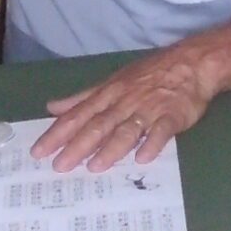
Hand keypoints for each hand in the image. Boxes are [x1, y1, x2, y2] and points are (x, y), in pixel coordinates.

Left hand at [38, 42, 217, 170]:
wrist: (191, 63)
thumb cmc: (148, 75)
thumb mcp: (111, 82)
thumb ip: (82, 98)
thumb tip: (52, 108)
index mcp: (108, 94)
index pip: (78, 115)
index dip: (58, 133)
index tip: (39, 151)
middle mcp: (124, 102)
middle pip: (98, 125)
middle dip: (78, 145)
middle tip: (60, 167)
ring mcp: (149, 108)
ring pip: (127, 129)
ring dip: (111, 148)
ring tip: (95, 166)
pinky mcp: (172, 115)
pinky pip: (162, 131)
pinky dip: (153, 143)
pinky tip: (144, 158)